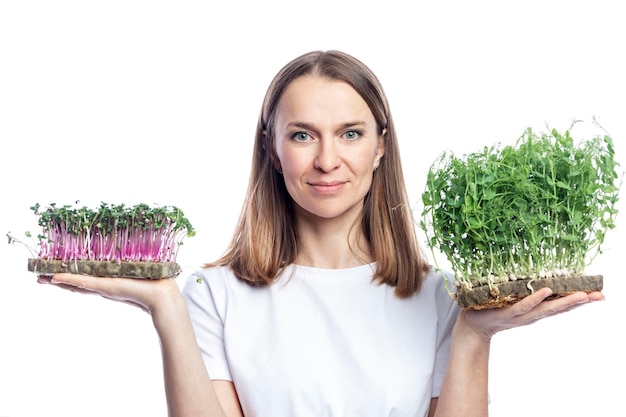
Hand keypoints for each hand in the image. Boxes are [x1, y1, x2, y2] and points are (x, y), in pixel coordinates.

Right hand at [37, 273, 181, 314]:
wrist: (161, 293)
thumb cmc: (153, 279)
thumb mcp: (135, 266)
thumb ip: (126, 259)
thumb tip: (128, 237)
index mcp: (109, 279)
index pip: (84, 277)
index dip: (67, 275)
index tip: (51, 271)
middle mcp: (104, 285)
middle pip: (75, 282)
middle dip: (57, 280)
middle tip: (39, 277)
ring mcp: (104, 288)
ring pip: (76, 284)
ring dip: (59, 282)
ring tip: (42, 279)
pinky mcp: (107, 288)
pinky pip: (85, 283)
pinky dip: (71, 281)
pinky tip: (57, 279)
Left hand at [459, 288, 604, 341]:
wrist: (472, 325)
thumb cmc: (493, 307)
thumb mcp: (513, 298)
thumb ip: (525, 289)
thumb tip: (535, 272)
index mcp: (535, 309)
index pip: (561, 304)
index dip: (579, 300)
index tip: (598, 293)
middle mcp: (532, 314)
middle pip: (559, 308)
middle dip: (579, 302)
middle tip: (598, 296)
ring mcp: (521, 314)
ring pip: (545, 308)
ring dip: (563, 303)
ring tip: (581, 296)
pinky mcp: (507, 313)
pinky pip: (523, 305)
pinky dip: (535, 299)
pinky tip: (545, 291)